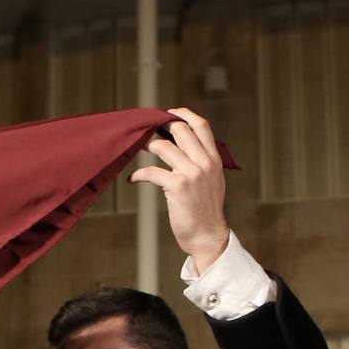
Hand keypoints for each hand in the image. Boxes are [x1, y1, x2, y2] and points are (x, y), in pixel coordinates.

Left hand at [132, 106, 230, 271]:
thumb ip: (203, 162)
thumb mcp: (213, 181)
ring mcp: (192, 173)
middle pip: (180, 130)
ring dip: (147, 146)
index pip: (202, 126)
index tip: (170, 113)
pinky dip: (139, 174)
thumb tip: (185, 148)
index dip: (184, 114)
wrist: (208, 235)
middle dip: (161, 127)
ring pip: (163, 146)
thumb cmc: (206, 211)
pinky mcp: (177, 186)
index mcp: (214, 159)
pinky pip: (152, 172)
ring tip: (138, 148)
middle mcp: (204, 162)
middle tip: (148, 131)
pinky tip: (133, 179)